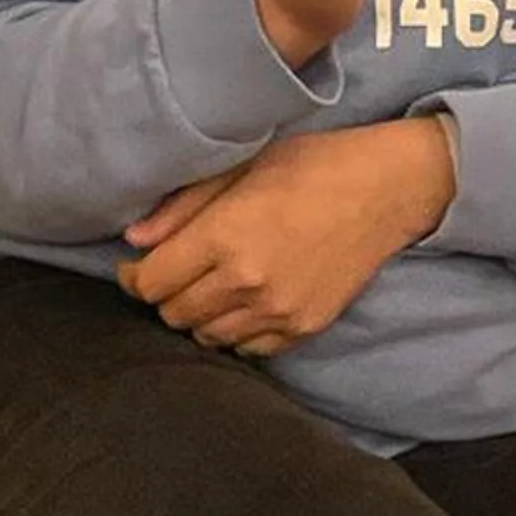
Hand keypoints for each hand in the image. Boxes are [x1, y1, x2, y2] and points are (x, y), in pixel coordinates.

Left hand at [115, 118, 456, 356]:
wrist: (381, 190)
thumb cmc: (306, 165)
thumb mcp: (237, 168)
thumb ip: (181, 208)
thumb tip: (134, 240)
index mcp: (223, 236)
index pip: (153, 282)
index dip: (134, 277)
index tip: (136, 266)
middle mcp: (247, 282)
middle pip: (175, 314)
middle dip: (163, 295)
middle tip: (170, 273)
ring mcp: (278, 311)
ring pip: (209, 337)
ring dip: (197, 316)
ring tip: (204, 287)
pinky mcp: (304, 327)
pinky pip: (249, 350)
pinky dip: (235, 332)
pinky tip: (239, 304)